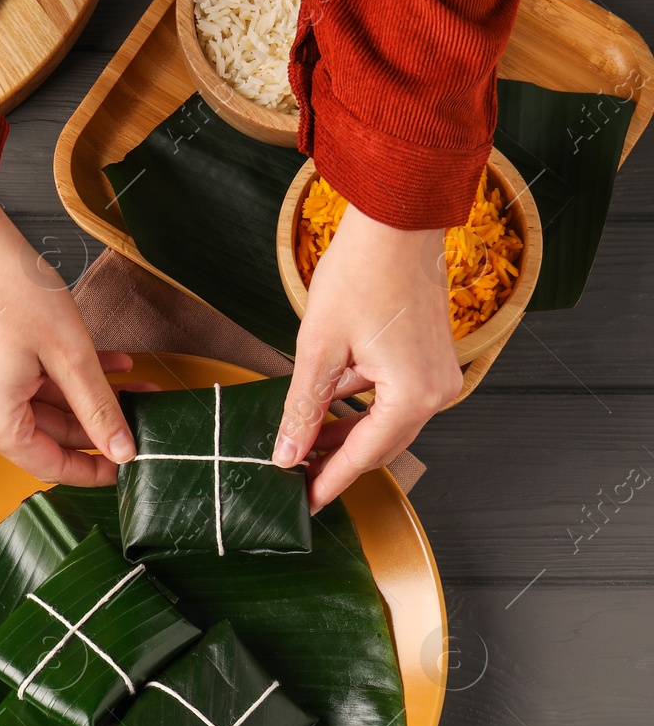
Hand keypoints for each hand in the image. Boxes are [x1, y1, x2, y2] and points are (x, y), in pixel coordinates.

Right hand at [0, 197, 136, 486]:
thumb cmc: (10, 290)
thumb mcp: (69, 354)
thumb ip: (98, 408)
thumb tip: (122, 451)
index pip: (51, 464)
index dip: (94, 468)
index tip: (128, 464)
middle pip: (48, 436)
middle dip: (99, 423)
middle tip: (142, 414)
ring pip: (44, 408)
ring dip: (88, 397)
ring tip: (136, 383)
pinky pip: (29, 385)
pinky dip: (65, 378)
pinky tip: (110, 364)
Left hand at [272, 205, 461, 509]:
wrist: (395, 222)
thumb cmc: (361, 275)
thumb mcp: (318, 350)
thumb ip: (303, 409)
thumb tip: (287, 454)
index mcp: (413, 395)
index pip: (364, 455)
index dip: (329, 482)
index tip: (304, 502)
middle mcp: (436, 390)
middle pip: (379, 444)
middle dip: (336, 462)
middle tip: (297, 478)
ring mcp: (438, 373)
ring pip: (385, 421)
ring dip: (345, 434)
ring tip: (302, 446)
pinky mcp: (429, 356)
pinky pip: (393, 397)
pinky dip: (359, 407)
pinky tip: (326, 409)